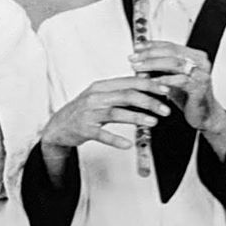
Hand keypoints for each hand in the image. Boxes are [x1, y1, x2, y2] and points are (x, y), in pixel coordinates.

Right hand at [41, 76, 174, 154]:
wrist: (58, 126)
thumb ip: (121, 91)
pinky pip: (102, 135)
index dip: (150, 85)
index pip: (129, 81)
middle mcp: (95, 97)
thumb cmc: (84, 111)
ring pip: (117, 113)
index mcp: (101, 86)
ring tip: (153, 122)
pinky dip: (115, 140)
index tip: (166, 90)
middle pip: (126, 95)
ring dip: (137, 117)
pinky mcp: (84, 129)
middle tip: (165, 110)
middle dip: (149, 102)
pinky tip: (127, 144)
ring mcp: (89, 113)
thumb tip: (147, 84)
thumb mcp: (101, 96)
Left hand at [128, 41, 225, 138]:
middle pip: (171, 51)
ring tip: (139, 68)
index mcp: (194, 56)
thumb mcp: (170, 80)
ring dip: (153, 65)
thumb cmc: (188, 97)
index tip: (136, 48)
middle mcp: (200, 62)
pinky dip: (164, 80)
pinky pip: (180, 81)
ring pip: (175, 64)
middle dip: (149, 54)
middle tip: (134, 58)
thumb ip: (158, 69)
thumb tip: (138, 61)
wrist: (204, 115)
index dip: (152, 45)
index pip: (170, 45)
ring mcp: (201, 74)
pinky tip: (152, 82)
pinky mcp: (200, 87)